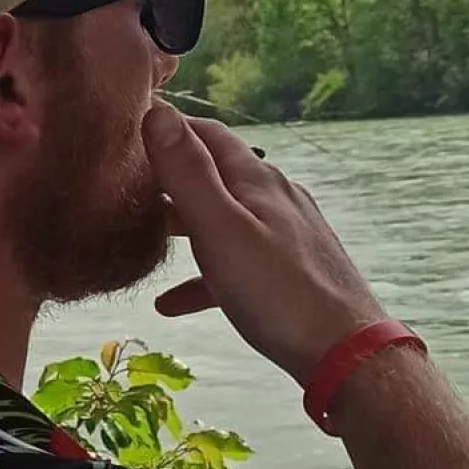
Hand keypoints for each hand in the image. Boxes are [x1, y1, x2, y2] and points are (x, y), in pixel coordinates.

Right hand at [142, 103, 386, 383]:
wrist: (346, 356)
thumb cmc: (278, 292)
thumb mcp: (220, 229)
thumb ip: (187, 173)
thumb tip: (157, 112)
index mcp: (257, 180)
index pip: (206, 133)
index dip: (167, 126)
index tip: (126, 130)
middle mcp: (273, 198)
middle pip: (213, 175)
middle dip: (168, 178)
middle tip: (122, 187)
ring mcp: (283, 235)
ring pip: (221, 219)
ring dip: (181, 225)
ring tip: (139, 236)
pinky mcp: (286, 272)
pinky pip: (233, 264)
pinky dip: (200, 275)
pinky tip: (170, 302)